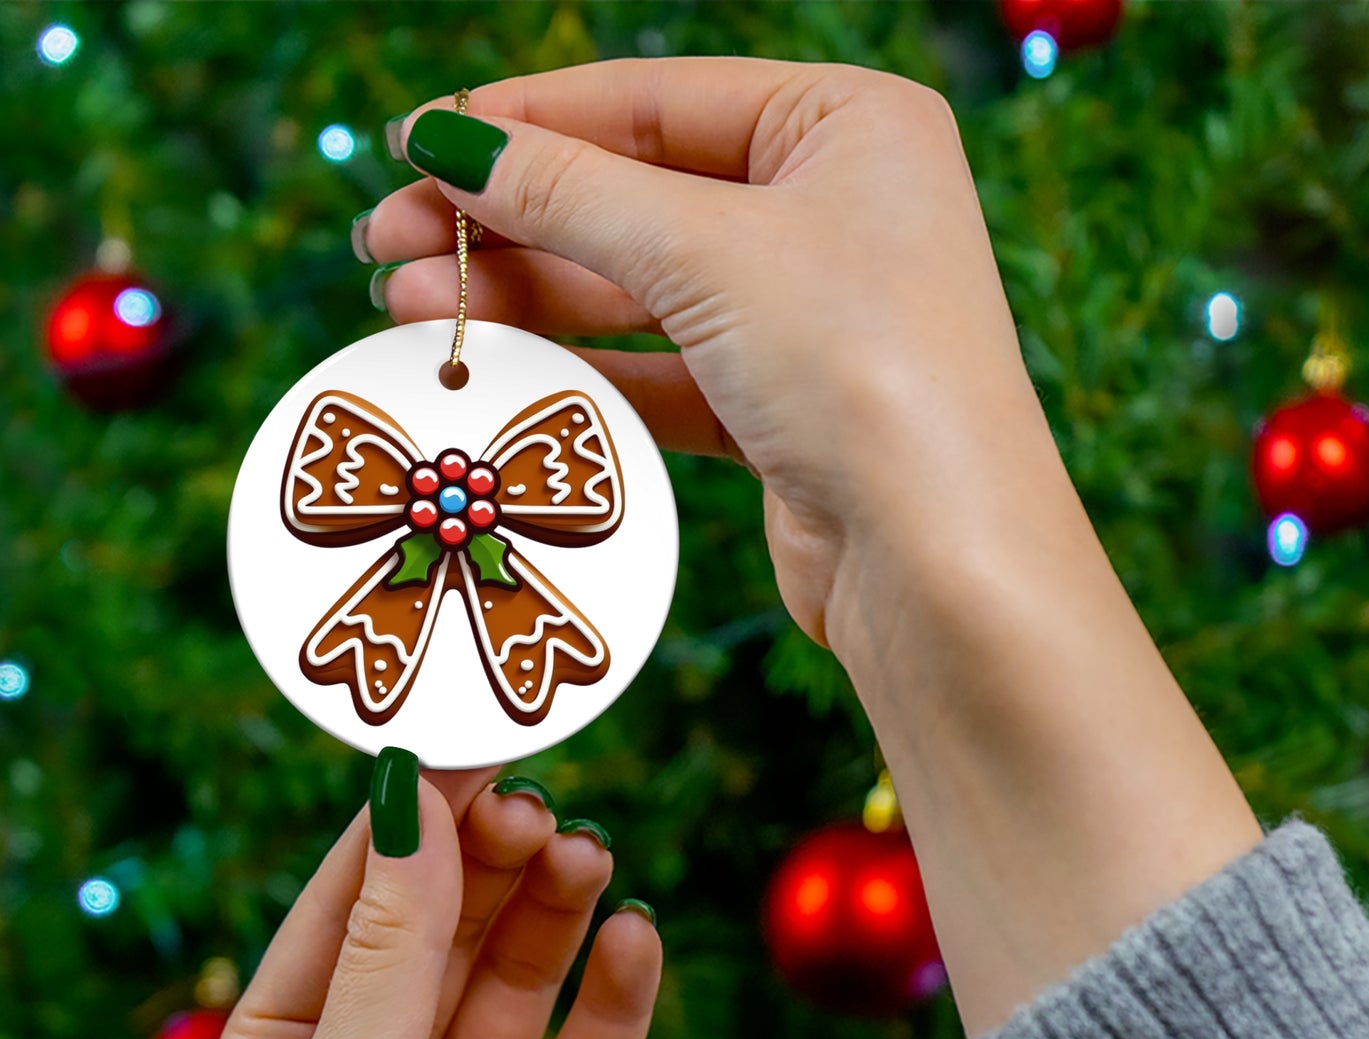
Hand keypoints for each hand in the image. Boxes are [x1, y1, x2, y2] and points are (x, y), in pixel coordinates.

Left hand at [202, 766, 660, 1038]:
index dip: (411, 818)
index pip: (354, 898)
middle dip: (490, 861)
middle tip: (538, 806)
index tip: (471, 740)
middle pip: (446, 926)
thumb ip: (392, 945)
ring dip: (555, 911)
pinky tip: (635, 941)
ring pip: (521, 977)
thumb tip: (413, 798)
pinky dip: (617, 995)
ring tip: (587, 857)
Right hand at [361, 56, 1044, 654]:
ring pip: (640, 290)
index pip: (655, 101)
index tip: (415, 143)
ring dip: (525, 297)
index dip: (526, 121)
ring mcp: (809, 316)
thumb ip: (571, 193)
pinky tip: (491, 367)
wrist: (939, 563)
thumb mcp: (706, 252)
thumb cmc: (860, 369)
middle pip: (636, 196)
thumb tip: (449, 141)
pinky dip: (580, 369)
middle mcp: (835, 211)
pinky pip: (661, 371)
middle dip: (508, 220)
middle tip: (385, 241)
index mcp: (848, 126)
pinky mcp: (782, 410)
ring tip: (407, 306)